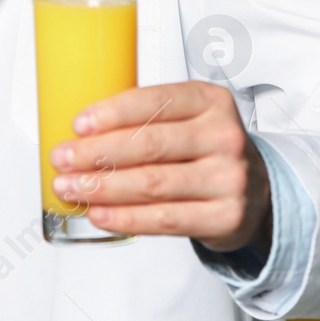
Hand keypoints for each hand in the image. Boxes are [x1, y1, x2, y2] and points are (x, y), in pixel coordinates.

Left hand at [50, 81, 271, 252]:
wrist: (256, 192)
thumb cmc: (206, 149)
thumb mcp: (189, 118)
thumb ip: (148, 116)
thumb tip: (82, 129)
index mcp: (210, 101)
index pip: (156, 102)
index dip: (113, 113)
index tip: (79, 124)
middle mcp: (224, 136)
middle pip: (149, 145)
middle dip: (97, 153)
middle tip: (63, 159)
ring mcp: (228, 178)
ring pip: (152, 183)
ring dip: (103, 187)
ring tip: (70, 187)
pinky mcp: (224, 216)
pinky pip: (165, 219)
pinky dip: (126, 218)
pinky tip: (99, 213)